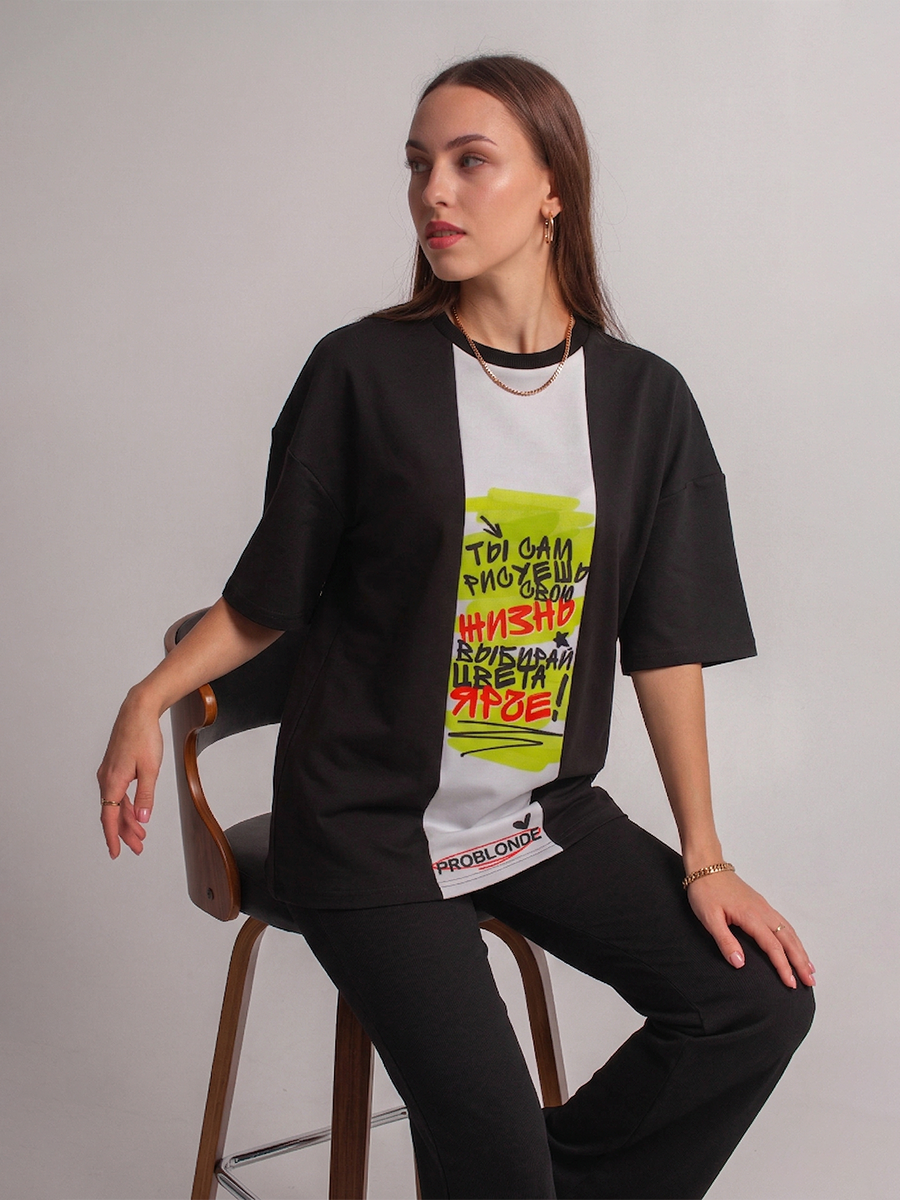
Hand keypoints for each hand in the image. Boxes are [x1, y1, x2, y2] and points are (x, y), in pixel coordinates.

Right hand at [97, 688, 163, 858]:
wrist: (138, 711)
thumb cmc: (144, 737)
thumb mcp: (150, 770)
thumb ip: (145, 797)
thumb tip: (141, 820)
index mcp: (112, 782)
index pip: (109, 817)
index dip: (112, 837)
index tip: (116, 853)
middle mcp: (106, 779)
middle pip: (113, 813)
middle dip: (125, 833)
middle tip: (138, 847)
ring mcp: (109, 772)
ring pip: (116, 803)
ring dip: (127, 820)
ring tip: (140, 834)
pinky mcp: (115, 767)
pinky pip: (118, 792)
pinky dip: (127, 805)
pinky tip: (135, 812)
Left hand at [686, 870, 815, 988]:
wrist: (706, 866)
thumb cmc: (705, 890)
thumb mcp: (709, 918)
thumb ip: (725, 941)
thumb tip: (740, 964)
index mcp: (751, 916)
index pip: (773, 947)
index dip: (783, 966)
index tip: (791, 983)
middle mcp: (763, 911)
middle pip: (788, 940)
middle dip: (800, 962)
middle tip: (810, 981)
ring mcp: (764, 907)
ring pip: (789, 931)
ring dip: (800, 950)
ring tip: (809, 968)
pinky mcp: (761, 904)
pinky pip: (784, 924)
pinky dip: (794, 938)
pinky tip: (795, 945)